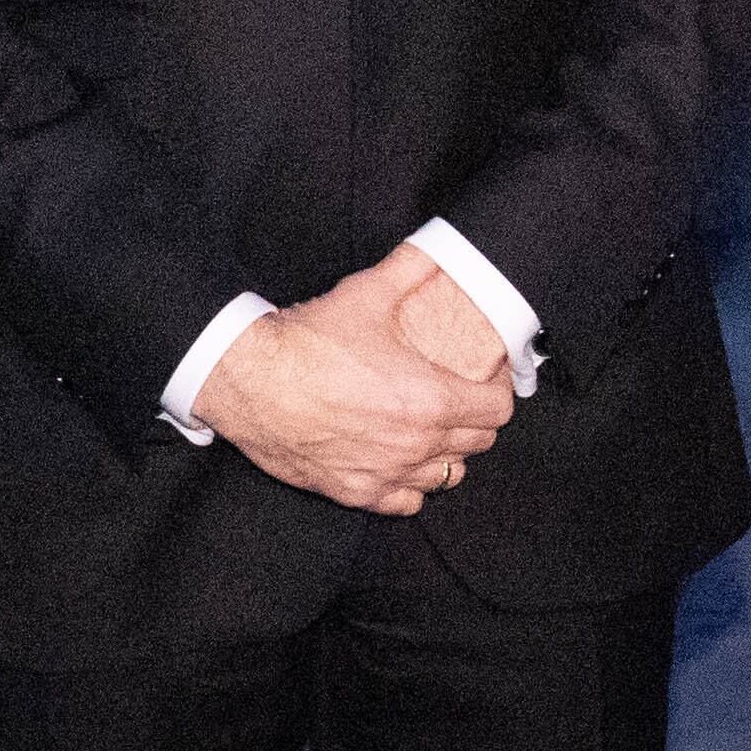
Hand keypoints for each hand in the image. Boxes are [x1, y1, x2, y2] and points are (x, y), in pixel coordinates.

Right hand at [191, 252, 508, 512]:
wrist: (250, 382)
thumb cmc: (308, 342)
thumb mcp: (368, 293)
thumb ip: (413, 268)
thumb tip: (440, 248)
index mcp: (429, 398)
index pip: (497, 410)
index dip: (499, 389)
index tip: (489, 376)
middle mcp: (414, 444)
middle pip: (478, 443)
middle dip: (477, 417)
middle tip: (462, 393)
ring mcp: (385, 474)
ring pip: (446, 477)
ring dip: (448, 453)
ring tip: (434, 427)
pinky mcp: (354, 492)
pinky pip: (406, 503)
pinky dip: (411, 485)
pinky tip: (400, 459)